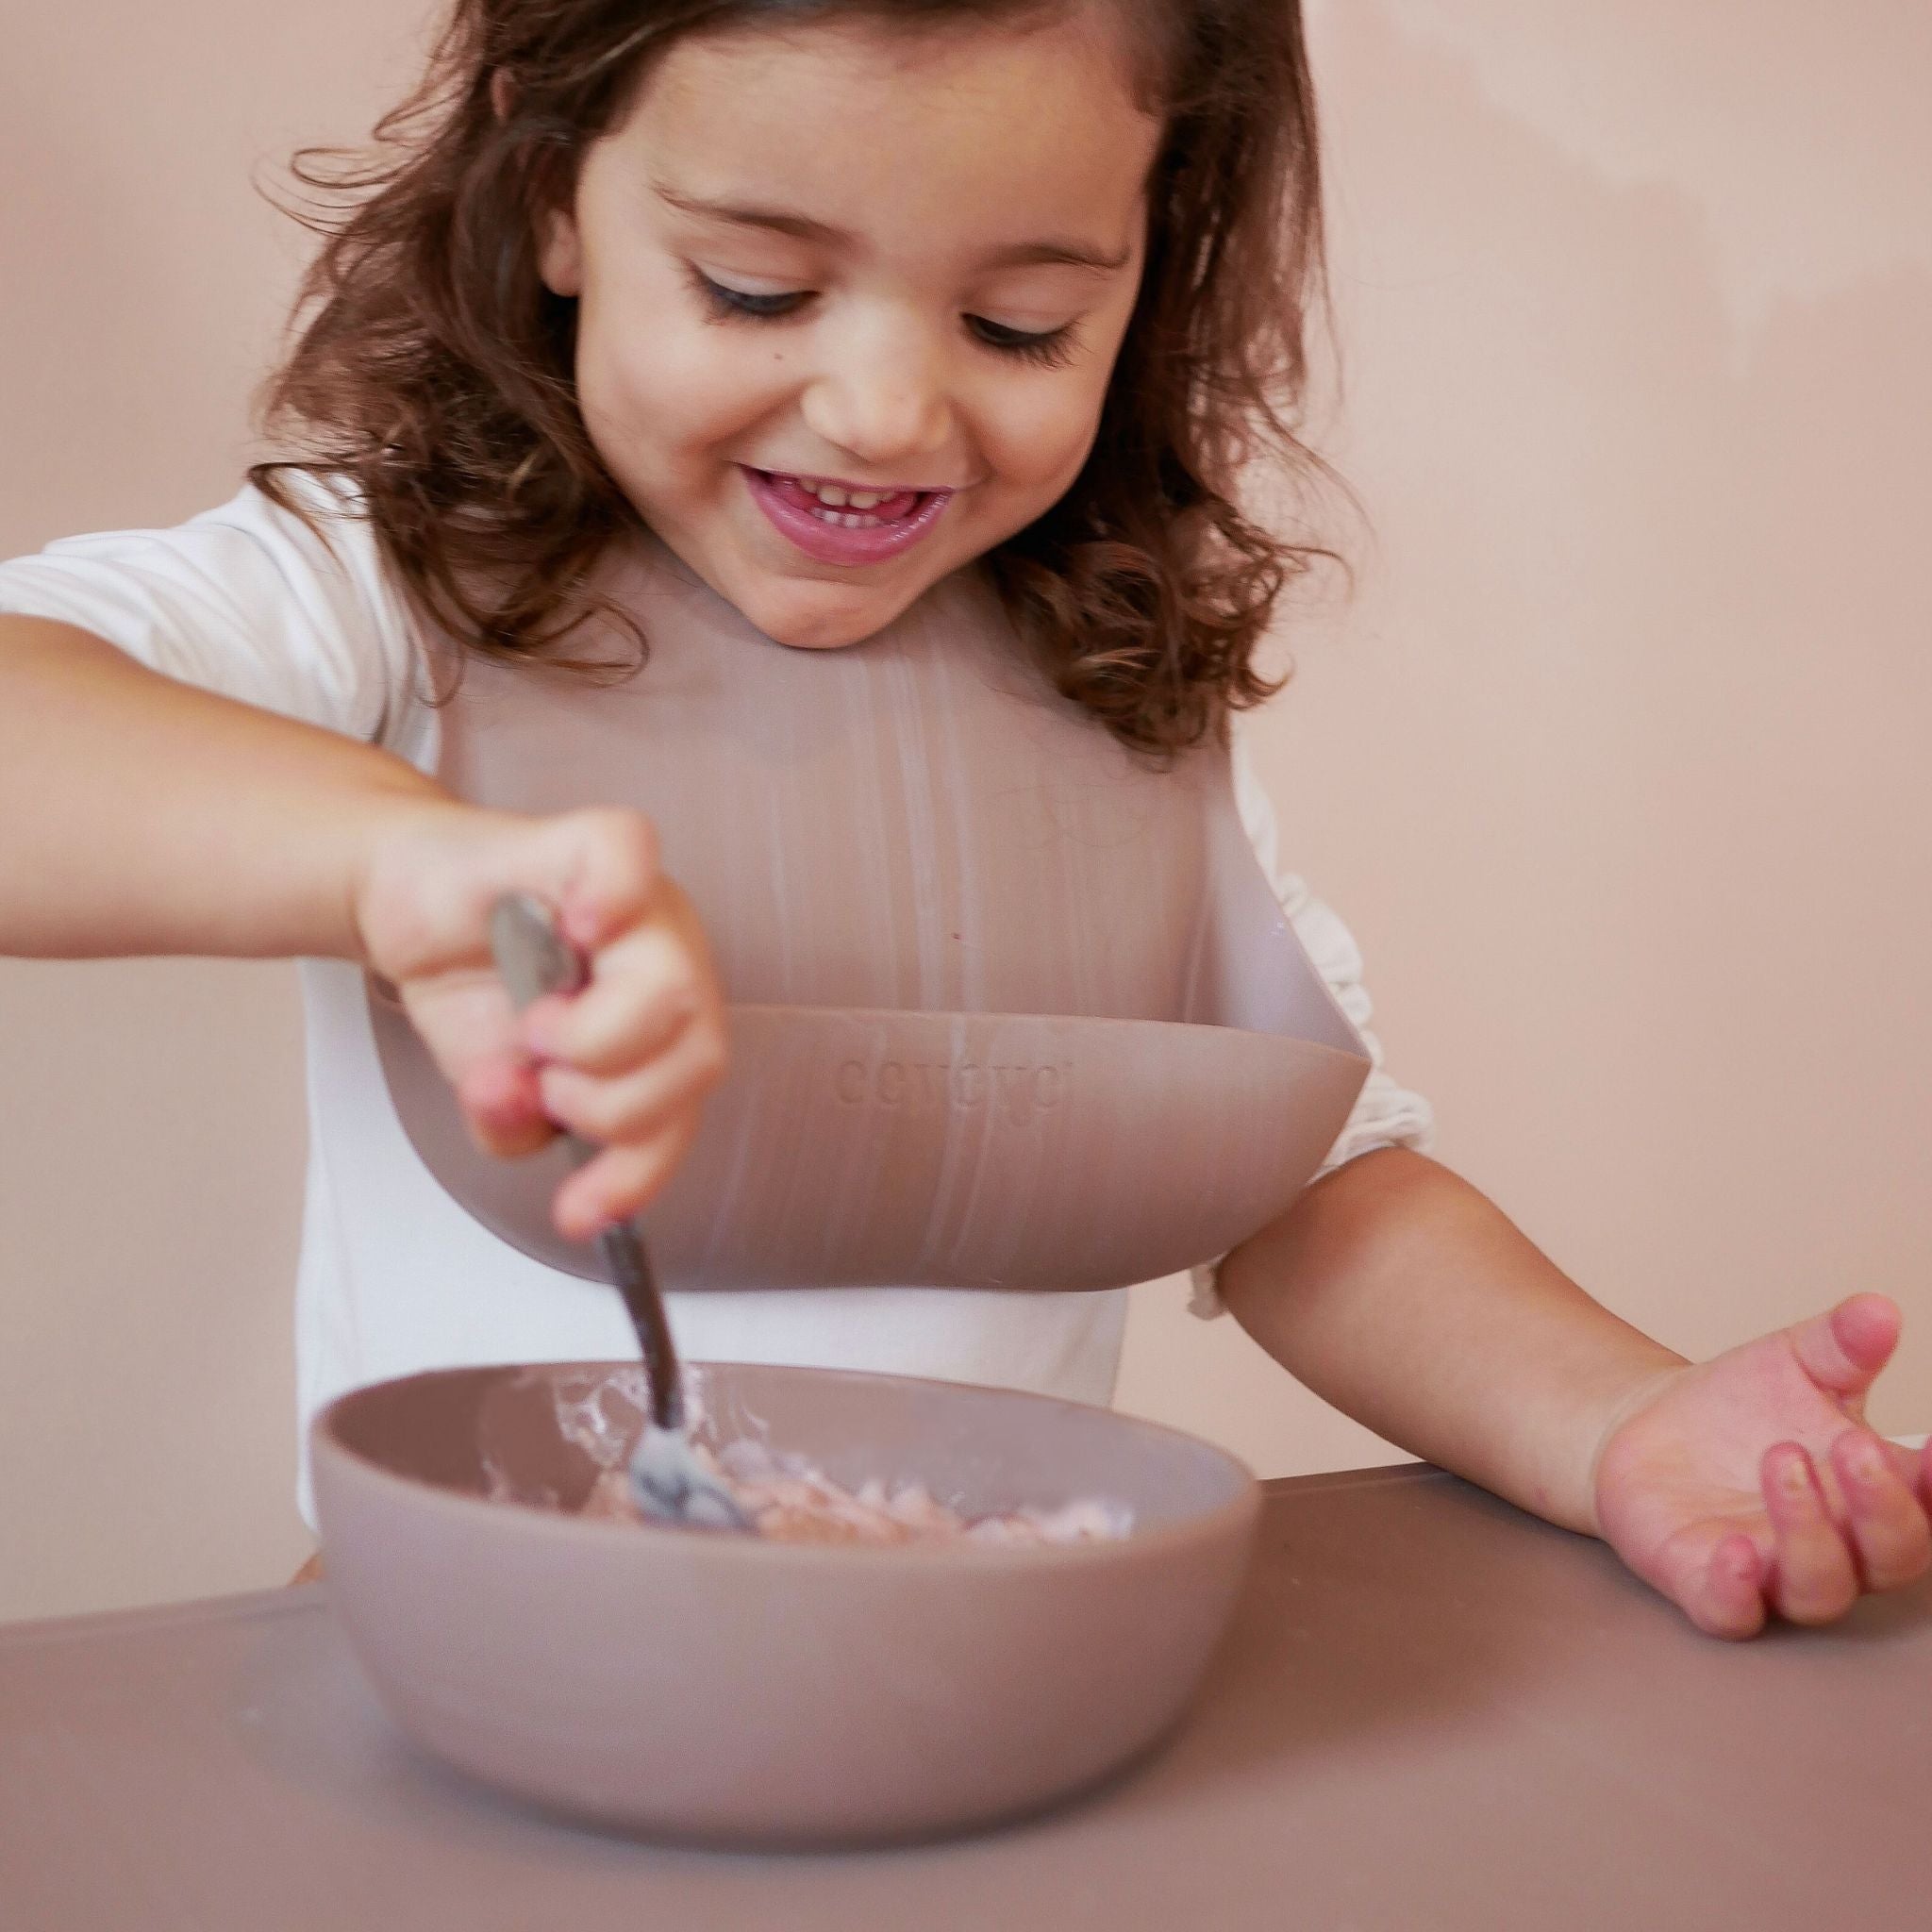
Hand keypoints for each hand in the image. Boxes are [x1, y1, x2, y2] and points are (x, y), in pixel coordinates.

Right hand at [354, 800, 726, 1237]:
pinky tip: (579, 924)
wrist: (403, 899)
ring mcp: (636, 901)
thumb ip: (517, 1123)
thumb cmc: (469, 980)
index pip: (682, 1108)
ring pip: (673, 984)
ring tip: (534, 1031)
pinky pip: (626, 854)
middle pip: (700, 1053)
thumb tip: (519, 1107)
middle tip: (545, 1086)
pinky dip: (610, 895)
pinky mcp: (584, 843)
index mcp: (662, 1025)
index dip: (637, 1171)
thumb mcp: (492, 1083)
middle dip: (613, 1104)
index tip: (579, 1212)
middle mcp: (667, 960)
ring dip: (594, 1039)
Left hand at [1593, 1293, 1931, 1637]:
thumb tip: (1877, 1309)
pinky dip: (1738, 1592)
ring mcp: (1774, 1573)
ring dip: (1810, 1533)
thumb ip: (1840, 1343)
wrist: (1646, 1425)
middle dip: (1882, 1505)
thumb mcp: (1793, 1361)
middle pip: (1893, 1557)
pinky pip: (1733, 1614)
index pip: (1931, 1502)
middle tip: (1848, 1445)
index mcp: (1873, 1493)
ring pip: (1821, 1589)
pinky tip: (1736, 1553)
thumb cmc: (1740, 1406)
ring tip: (1780, 1459)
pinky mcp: (1707, 1584)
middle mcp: (1839, 1545)